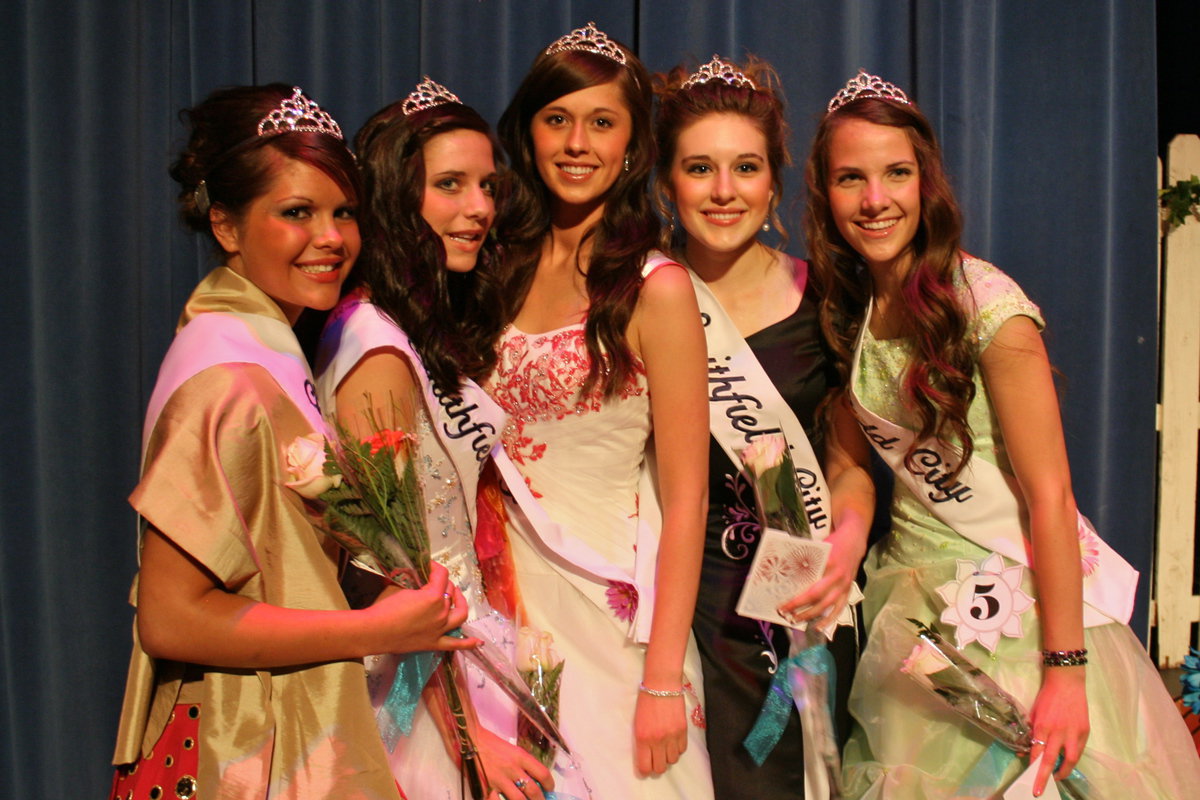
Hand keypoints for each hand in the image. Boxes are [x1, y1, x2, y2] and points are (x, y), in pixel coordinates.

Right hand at [364, 562, 477, 653]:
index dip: (436, 567)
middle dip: (445, 584)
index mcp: (433, 596)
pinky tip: (478, 642)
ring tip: (456, 598)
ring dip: (460, 603)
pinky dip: (468, 643)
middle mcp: (441, 612)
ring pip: (459, 615)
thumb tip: (410, 574)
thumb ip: (409, 580)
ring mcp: (439, 629)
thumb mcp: (397, 587)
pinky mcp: (434, 643)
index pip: (442, 575)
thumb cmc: (382, 608)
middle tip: (436, 582)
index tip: (429, 566)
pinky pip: (455, 644)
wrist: (372, 632)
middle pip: (451, 593)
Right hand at [478, 727, 552, 799]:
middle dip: (540, 799)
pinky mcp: (486, 787)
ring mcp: (499, 779)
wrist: (469, 739)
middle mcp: (512, 769)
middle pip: (533, 790)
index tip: (549, 789)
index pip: (542, 773)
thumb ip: (522, 763)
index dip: (549, 784)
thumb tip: (532, 778)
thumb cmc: (490, 743)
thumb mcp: (511, 749)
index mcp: (520, 757)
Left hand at [633, 689, 687, 775]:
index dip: (645, 770)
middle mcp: (657, 740)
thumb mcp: (638, 723)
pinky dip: (677, 749)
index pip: (645, 766)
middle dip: (657, 766)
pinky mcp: (683, 731)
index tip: (645, 767)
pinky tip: (673, 741)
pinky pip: (682, 750)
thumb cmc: (645, 702)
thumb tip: (646, 756)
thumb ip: (642, 741)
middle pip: (660, 768)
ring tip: (664, 748)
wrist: (662, 685)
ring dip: (668, 757)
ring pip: (672, 761)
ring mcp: (672, 736)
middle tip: (655, 758)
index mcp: (643, 738)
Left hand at [778, 526, 865, 631]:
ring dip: (810, 615)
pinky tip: (819, 627)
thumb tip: (786, 571)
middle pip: (816, 596)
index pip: (808, 583)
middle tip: (784, 613)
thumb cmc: (832, 543)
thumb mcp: (817, 547)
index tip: (782, 602)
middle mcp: (837, 576)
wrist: (854, 540)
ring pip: (826, 605)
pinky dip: (829, 619)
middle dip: (799, 607)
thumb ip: (806, 560)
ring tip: (796, 620)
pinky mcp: (848, 591)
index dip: (795, 596)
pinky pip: (839, 609)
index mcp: (827, 563)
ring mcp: (844, 585)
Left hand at [1027, 666, 1088, 796]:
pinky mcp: (1085, 731)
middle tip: (1039, 790)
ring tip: (1057, 777)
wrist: (1066, 682)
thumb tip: (1027, 749)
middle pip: (1051, 760)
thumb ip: (1032, 732)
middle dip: (1044, 777)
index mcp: (1043, 726)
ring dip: (1063, 771)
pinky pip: (1079, 750)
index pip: (1037, 752)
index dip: (1033, 766)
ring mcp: (1074, 732)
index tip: (1029, 777)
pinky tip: (1068, 763)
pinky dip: (1073, 759)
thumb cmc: (1047, 697)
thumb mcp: (1034, 713)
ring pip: (1071, 759)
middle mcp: (1058, 732)